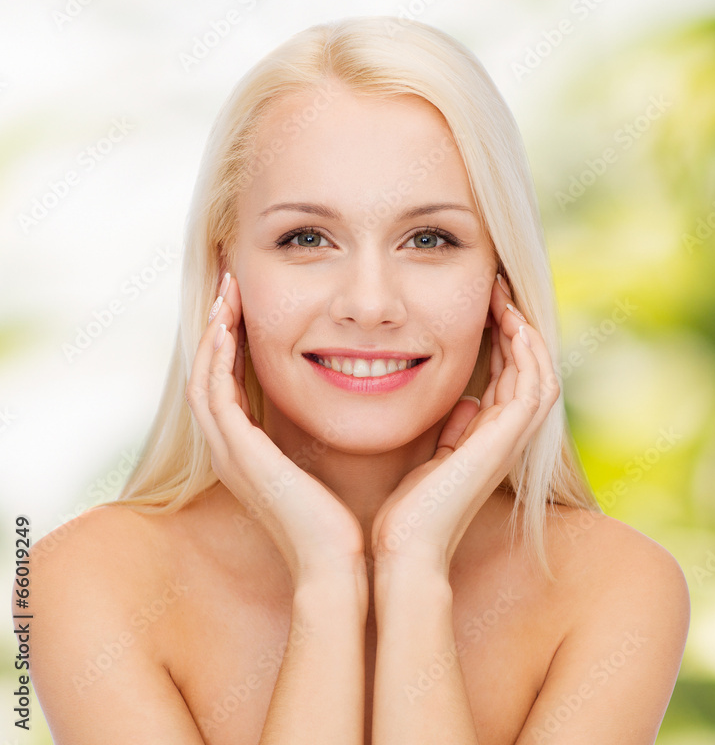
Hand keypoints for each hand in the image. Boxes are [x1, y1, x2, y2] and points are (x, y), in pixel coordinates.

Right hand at [185, 273, 366, 588]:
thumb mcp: (335, 463)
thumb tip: (374, 385)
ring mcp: (230, 454)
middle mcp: (232, 451)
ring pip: (202, 378)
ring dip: (211, 333)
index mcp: (251, 453)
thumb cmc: (345, 520)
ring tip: (226, 293)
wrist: (338, 565)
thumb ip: (338, 425)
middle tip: (229, 286)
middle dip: (216, 328)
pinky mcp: (239, 455)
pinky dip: (217, 358)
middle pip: (207, 373)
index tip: (248, 305)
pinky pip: (214, 396)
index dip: (234, 343)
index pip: (229, 384)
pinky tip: (230, 328)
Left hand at [370, 275, 559, 575]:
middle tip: (498, 290)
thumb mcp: (431, 457)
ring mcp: (509, 441)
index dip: (503, 341)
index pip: (509, 378)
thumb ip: (451, 430)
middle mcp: (505, 439)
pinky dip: (529, 354)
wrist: (404, 551)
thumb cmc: (408, 512)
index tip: (485, 305)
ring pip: (539, 374)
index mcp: (488, 440)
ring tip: (505, 298)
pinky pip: (533, 387)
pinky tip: (513, 325)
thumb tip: (464, 401)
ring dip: (525, 334)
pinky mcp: (505, 442)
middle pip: (529, 371)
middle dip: (516, 328)